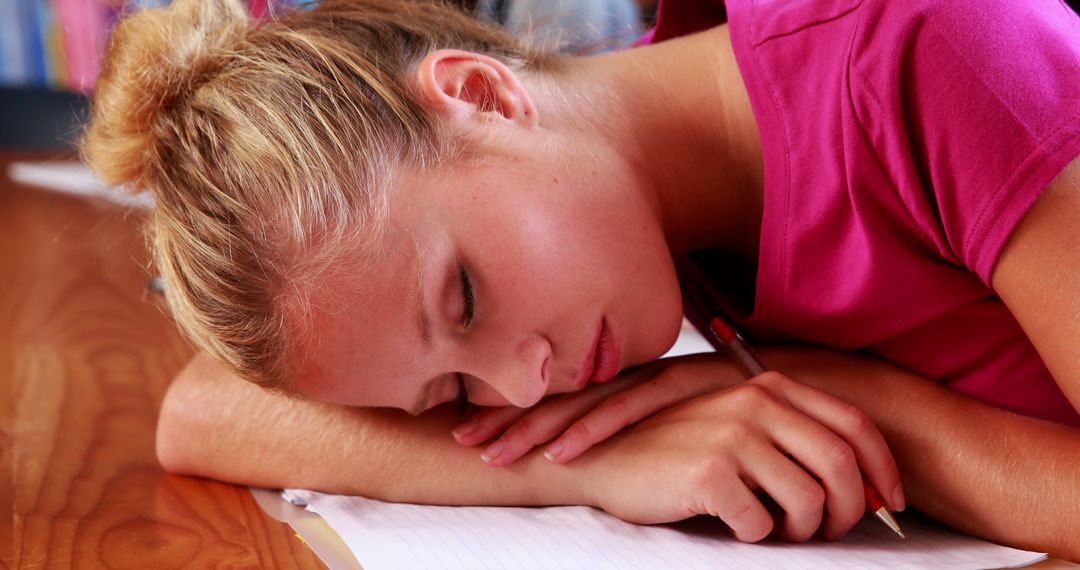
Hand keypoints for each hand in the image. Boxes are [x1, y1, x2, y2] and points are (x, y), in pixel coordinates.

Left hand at [452, 354, 743, 465]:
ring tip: (491, 450)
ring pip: (591, 397)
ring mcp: (670, 373)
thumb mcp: (695, 429)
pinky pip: (637, 407)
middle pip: (566, 388)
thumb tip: (617, 461)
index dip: (521, 407)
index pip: (571, 391)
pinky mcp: (698, 383)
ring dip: (538, 424)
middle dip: (509, 411)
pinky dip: (597, 430)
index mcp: (642, 377)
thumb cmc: (763, 420)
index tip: (476, 427)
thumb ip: (654, 437)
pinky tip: (562, 455)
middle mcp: (649, 369)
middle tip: (460, 435)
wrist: (835, 390)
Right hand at [572, 372, 903, 541]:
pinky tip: (732, 521)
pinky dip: (754, 534)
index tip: (888, 503)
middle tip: (826, 530)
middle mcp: (755, 402)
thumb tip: (863, 485)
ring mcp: (732, 435)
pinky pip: (761, 524)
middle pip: (842, 466)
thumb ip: (795, 439)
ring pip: (809, 502)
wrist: (605, 456)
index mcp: (770, 387)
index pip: (854, 425)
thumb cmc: (680, 450)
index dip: (882, 470)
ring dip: (801, 530)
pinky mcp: (709, 472)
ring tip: (775, 527)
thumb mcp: (741, 426)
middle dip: (848, 511)